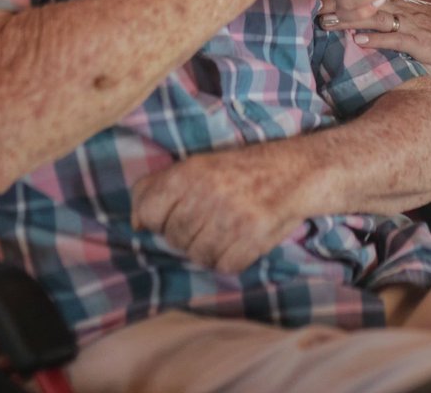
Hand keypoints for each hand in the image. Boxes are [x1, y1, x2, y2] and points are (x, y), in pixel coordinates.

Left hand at [131, 145, 308, 272]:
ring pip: (196, 256)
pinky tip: (241, 238)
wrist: (294, 171)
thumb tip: (135, 223)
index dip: (158, 218)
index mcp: (189, 171)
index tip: (177, 212)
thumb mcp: (198, 164)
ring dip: (209, 248)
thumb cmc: (241, 170)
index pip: (147, 212)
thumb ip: (159, 186)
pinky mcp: (251, 239)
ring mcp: (229, 217)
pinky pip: (222, 266)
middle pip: (173, 238)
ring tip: (227, 227)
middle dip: (187, 233)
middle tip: (210, 216)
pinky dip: (230, 258)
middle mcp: (207, 193)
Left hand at [319, 0, 430, 68]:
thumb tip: (359, 21)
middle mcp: (400, 8)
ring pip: (376, 17)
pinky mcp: (419, 42)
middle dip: (336, 1)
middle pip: (364, 0)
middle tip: (309, 2)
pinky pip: (396, 39)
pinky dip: (378, 40)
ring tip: (326, 22)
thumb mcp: (411, 16)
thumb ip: (387, 16)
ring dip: (350, 19)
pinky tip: (360, 41)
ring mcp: (409, 24)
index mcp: (396, 2)